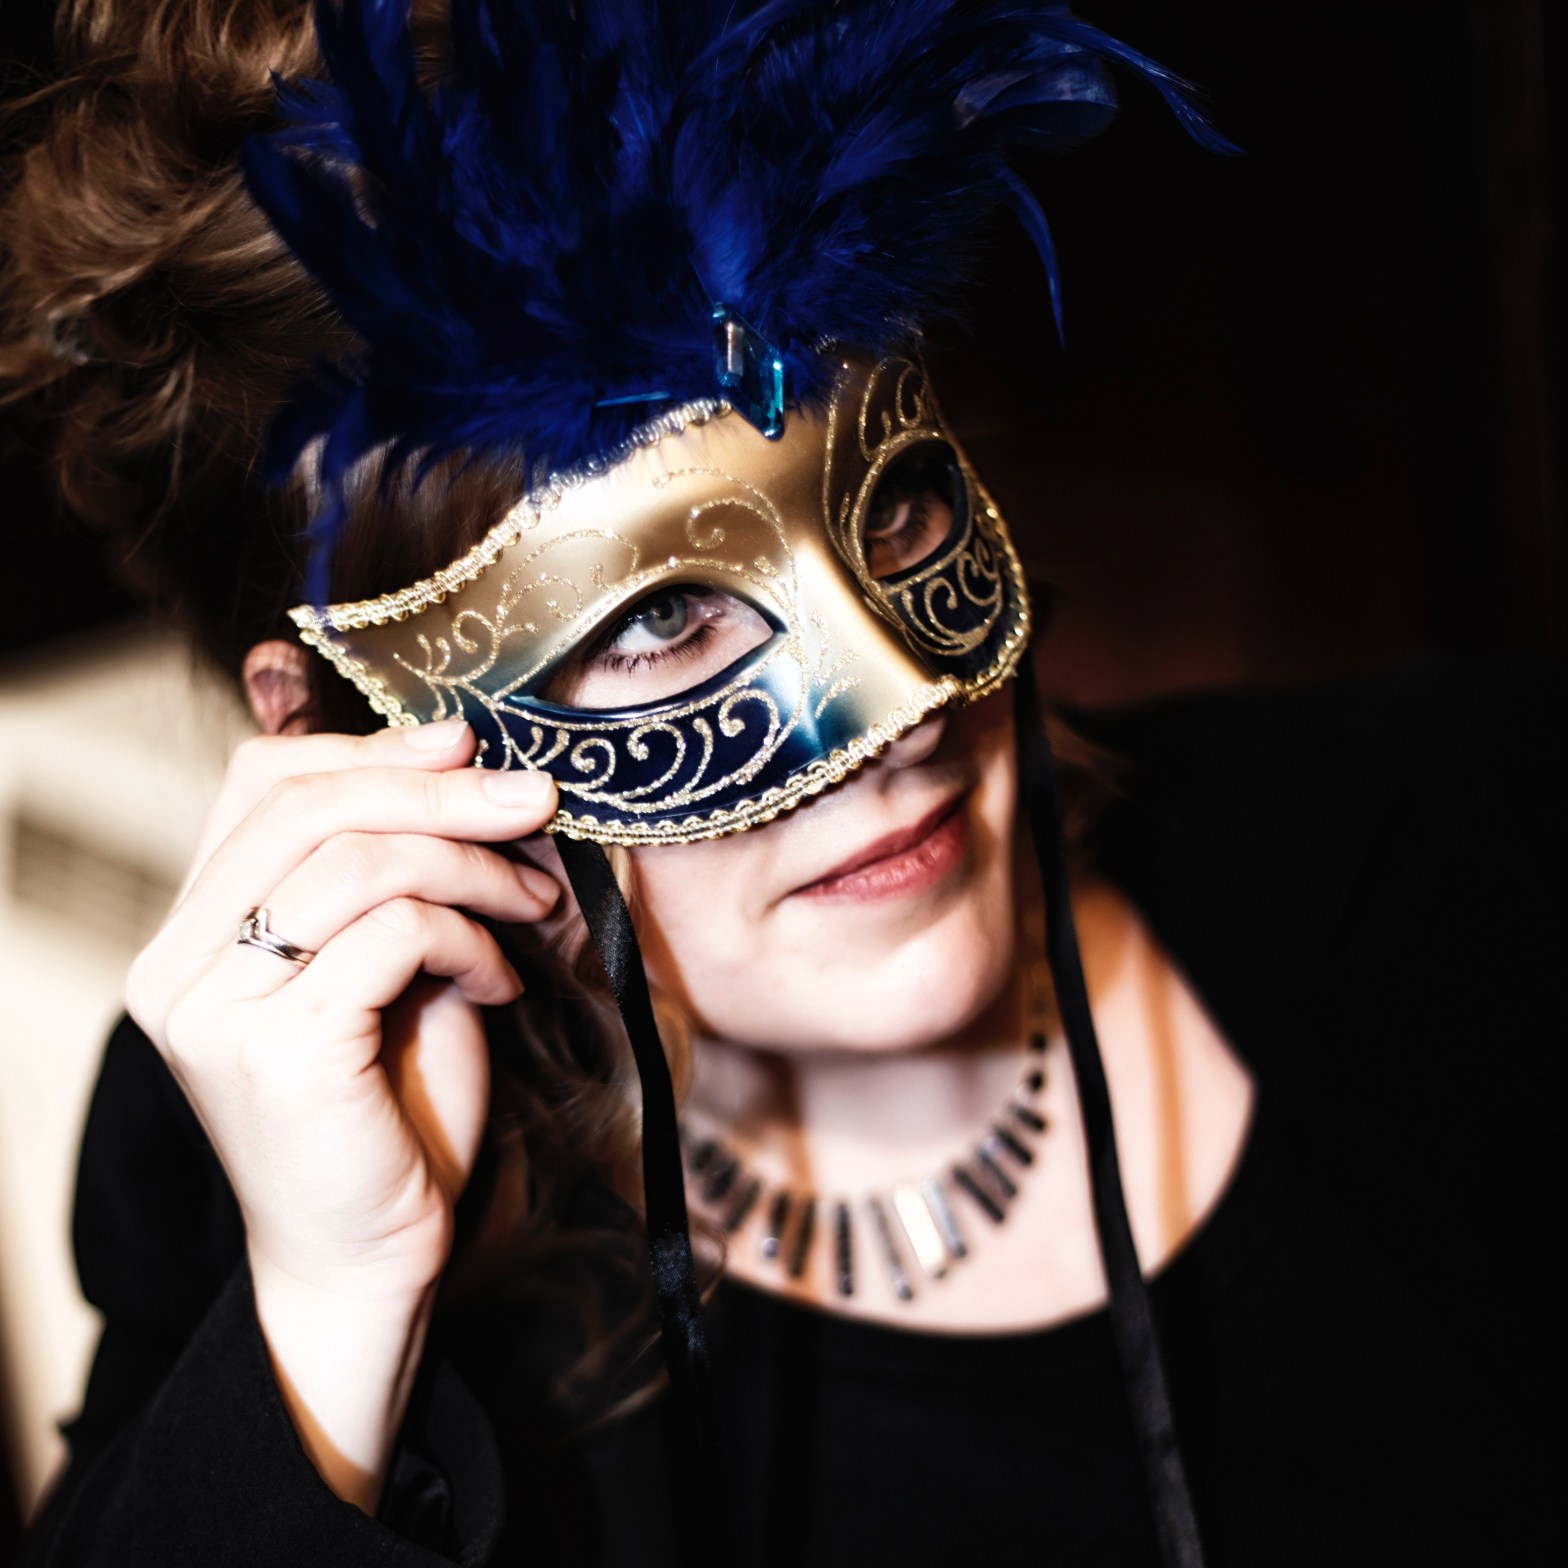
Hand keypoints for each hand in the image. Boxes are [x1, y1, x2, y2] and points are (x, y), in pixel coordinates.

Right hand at [127, 719, 559, 1310]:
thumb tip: (465, 762)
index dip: (369, 749)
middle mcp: (178, 967)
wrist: (373, 1256)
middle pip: (307, 808)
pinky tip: (499, 980)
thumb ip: (394, 876)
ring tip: (532, 900)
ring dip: (470, 864)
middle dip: (438, 789)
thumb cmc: (389, 1110)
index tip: (466, 747)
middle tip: (533, 797)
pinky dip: (468, 939)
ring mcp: (215, 1011)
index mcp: (190, 935)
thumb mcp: (385, 966)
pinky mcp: (278, 1051)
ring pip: (355, 862)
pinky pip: (393, 934)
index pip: (261, 785)